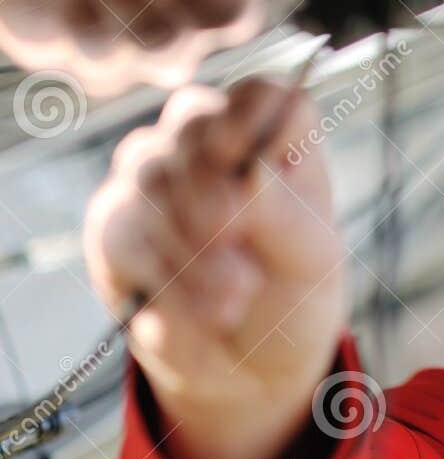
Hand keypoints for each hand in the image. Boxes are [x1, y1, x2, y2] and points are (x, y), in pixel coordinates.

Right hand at [83, 79, 344, 458]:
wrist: (247, 363)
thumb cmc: (294, 291)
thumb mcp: (311, 259)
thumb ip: (284, 213)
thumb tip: (248, 173)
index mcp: (277, 136)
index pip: (262, 95)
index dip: (248, 117)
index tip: (242, 161)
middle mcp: (212, 143)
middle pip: (194, 124)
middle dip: (212, 189)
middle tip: (235, 245)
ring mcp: (156, 176)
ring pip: (152, 178)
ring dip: (192, 247)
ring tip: (233, 301)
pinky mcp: (116, 223)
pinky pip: (123, 234)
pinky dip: (163, 278)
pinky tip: (198, 313)